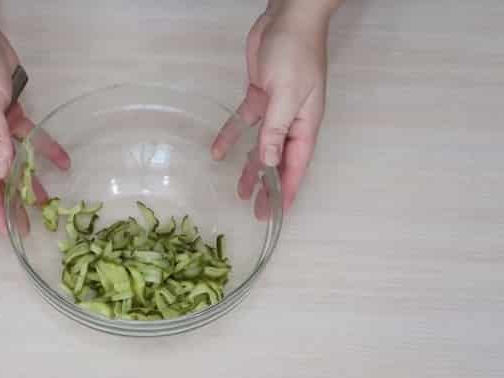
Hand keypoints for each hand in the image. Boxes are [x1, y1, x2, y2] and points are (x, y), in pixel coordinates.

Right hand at [0, 27, 69, 232]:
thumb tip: (3, 173)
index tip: (8, 232)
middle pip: (0, 178)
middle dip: (14, 203)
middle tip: (33, 226)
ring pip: (17, 162)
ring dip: (32, 180)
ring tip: (51, 202)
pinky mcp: (12, 116)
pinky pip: (29, 138)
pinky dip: (45, 148)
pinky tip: (63, 161)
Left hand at [212, 2, 333, 217]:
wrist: (287, 18)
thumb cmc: (296, 54)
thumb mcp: (287, 96)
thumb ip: (276, 131)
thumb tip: (270, 163)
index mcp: (305, 124)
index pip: (296, 166)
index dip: (287, 190)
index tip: (277, 213)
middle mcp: (291, 122)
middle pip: (279, 161)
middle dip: (268, 187)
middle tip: (256, 212)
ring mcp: (274, 110)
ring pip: (261, 147)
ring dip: (251, 168)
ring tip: (238, 192)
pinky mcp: (258, 97)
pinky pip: (243, 122)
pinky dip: (231, 136)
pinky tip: (218, 152)